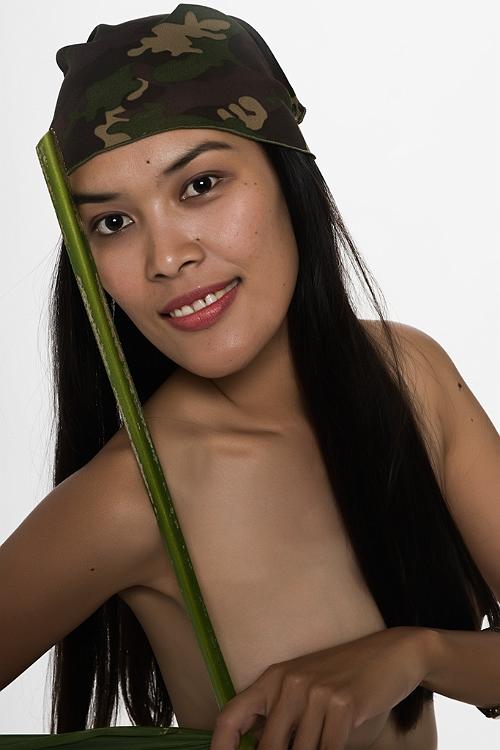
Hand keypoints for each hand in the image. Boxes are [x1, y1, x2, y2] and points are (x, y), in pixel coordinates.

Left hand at [209, 626, 430, 749]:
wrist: (390, 654)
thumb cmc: (346, 678)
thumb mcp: (305, 689)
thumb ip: (282, 719)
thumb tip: (259, 748)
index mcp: (273, 679)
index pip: (230, 716)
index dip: (219, 747)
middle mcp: (288, 683)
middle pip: (268, 748)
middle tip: (302, 749)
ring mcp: (315, 693)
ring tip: (327, 737)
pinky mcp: (342, 705)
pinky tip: (340, 742)